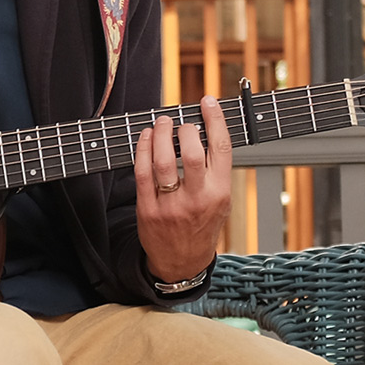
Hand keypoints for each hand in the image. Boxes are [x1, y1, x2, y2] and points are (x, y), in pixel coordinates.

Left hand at [133, 96, 230, 286]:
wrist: (182, 262)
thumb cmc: (202, 226)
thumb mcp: (221, 201)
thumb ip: (215, 170)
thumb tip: (204, 129)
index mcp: (220, 193)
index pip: (221, 148)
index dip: (215, 120)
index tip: (208, 102)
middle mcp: (198, 199)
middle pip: (191, 152)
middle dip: (184, 128)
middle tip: (180, 123)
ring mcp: (171, 205)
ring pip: (163, 160)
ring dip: (160, 134)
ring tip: (161, 123)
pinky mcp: (148, 210)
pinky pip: (142, 173)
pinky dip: (142, 149)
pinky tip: (145, 137)